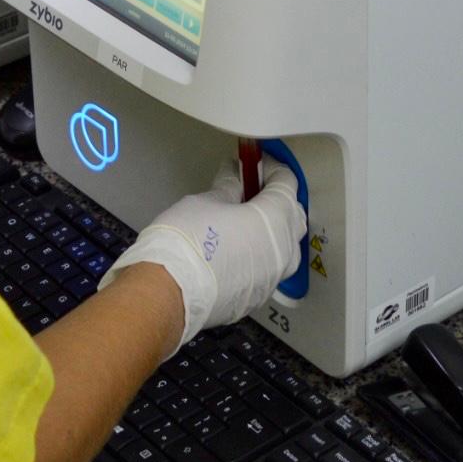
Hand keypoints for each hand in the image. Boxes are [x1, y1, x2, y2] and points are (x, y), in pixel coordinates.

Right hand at [101, 158, 306, 351]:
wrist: (169, 292)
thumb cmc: (188, 239)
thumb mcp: (207, 201)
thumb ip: (229, 187)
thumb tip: (235, 176)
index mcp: (275, 219)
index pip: (286, 183)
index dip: (270, 169)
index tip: (254, 164)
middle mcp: (284, 250)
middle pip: (293, 216)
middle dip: (278, 200)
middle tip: (252, 190)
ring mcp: (273, 278)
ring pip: (286, 248)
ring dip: (273, 231)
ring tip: (246, 223)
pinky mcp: (258, 297)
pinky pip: (269, 270)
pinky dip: (260, 256)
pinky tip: (236, 253)